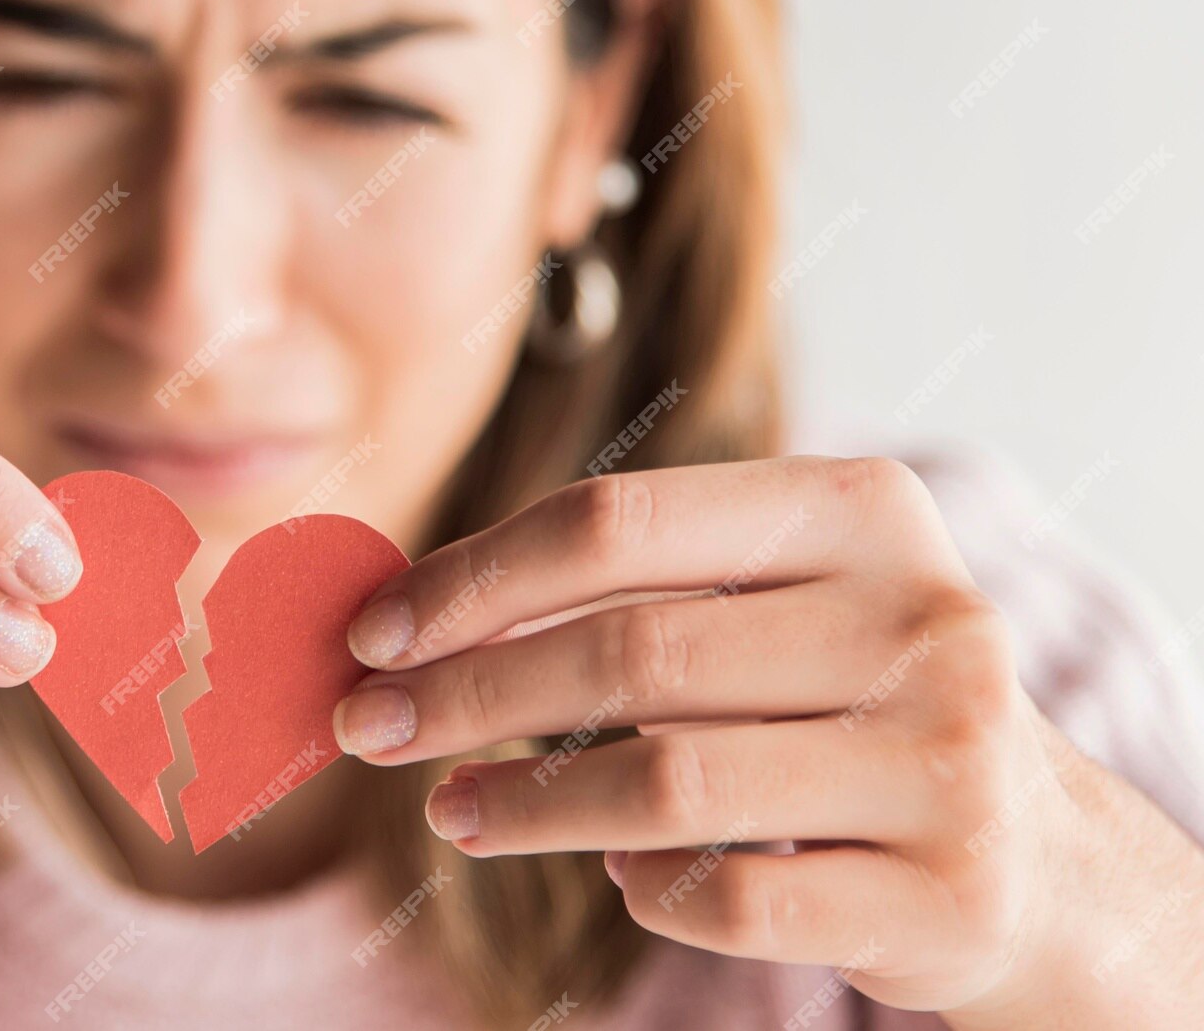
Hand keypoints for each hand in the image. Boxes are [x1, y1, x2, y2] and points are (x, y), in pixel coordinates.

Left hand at [331, 456, 1203, 1024]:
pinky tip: (620, 875)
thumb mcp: (766, 606)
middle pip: (630, 652)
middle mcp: (920, 620)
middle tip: (372, 728)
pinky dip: (644, 892)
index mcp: (861, 510)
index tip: (372, 632)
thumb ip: (619, 590)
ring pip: (666, 783)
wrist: (1036, 855)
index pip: (619, 521)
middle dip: (469, 693)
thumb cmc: (842, 702)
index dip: (473, 578)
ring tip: (454, 810)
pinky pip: (727, 900)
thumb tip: (404, 620)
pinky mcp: (941, 893)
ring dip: (525, 802)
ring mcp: (942, 761)